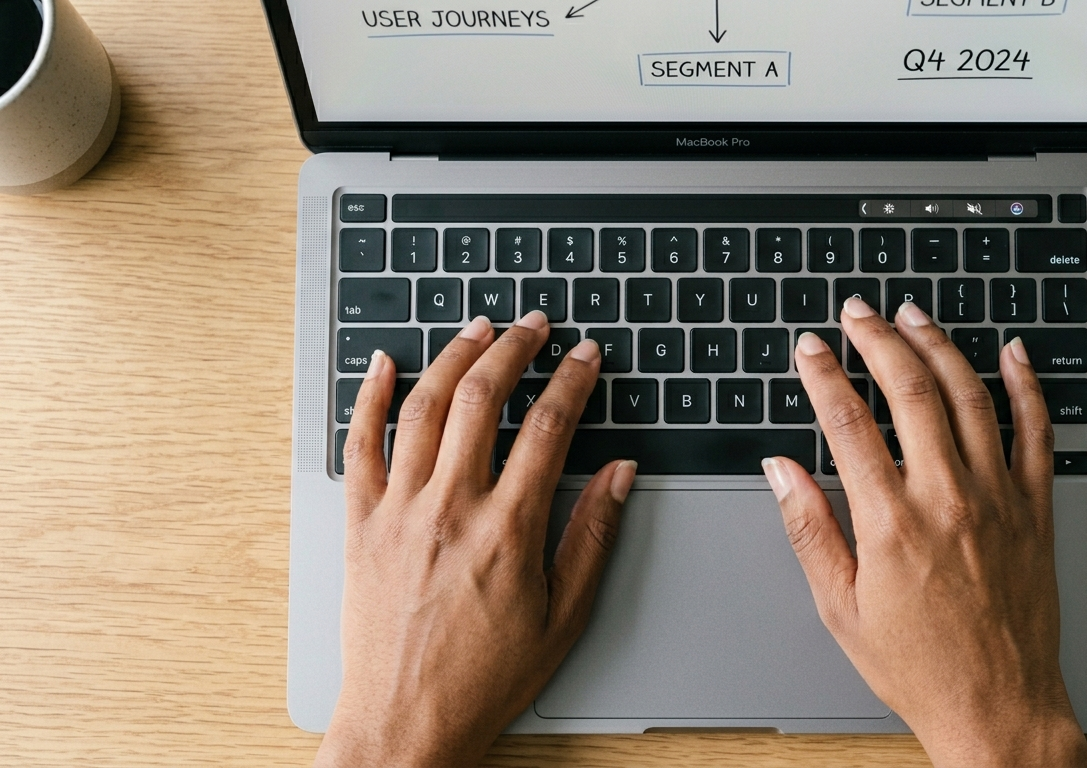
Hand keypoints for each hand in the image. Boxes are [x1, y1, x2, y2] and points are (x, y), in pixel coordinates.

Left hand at [315, 312, 636, 767]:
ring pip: (424, 407)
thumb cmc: (484, 678)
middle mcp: (450, 508)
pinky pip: (359, 445)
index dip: (572, 380)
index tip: (585, 356)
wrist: (404, 723)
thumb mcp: (563, 615)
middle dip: (514, 348)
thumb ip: (592, 536)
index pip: (549, 428)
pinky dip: (370, 397)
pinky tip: (385, 364)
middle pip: (484, 398)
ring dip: (454, 355)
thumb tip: (621, 473)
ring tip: (479, 328)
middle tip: (535, 325)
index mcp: (507, 530)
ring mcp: (399, 511)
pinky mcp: (361, 523)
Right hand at [763, 298, 1086, 767]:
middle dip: (878, 339)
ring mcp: (998, 498)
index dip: (823, 373)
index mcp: (891, 521)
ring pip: (970, 396)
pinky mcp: (1034, 509)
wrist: (997, 706)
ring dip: (939, 346)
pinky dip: (1026, 386)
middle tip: (857, 313)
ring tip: (912, 317)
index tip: (810, 347)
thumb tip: (781, 470)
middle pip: (910, 390)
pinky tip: (1012, 354)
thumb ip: (809, 528)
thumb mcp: (840, 607)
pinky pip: (1036, 432)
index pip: (848, 421)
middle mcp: (947, 497)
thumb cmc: (916, 665)